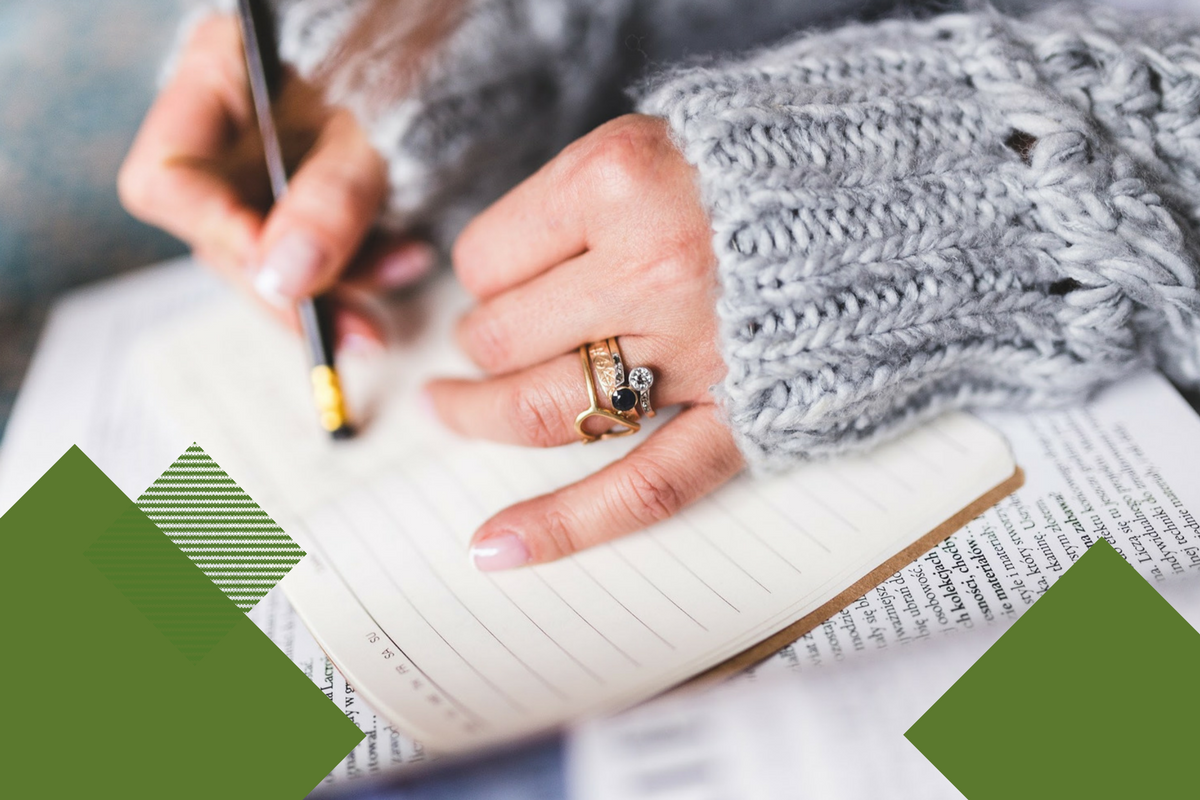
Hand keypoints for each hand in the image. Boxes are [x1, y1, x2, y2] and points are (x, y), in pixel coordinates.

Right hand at [118, 15, 433, 347]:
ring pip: (277, 257)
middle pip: (224, 237)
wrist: (474, 44)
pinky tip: (409, 259)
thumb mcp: (378, 123)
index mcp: (217, 79)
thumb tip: (281, 279)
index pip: (167, 181)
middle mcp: (231, 130)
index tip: (285, 276)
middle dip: (294, 290)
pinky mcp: (313, 195)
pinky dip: (365, 267)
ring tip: (407, 272)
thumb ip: (331, 195)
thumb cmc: (419, 53)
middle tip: (358, 332)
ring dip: (341, 286)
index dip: (219, 236)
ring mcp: (269, 166)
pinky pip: (322, 253)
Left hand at [428, 114, 743, 569]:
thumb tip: (494, 277)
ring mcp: (696, 352)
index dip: (482, 270)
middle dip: (479, 340)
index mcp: (623, 181)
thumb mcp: (659, 136)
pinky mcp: (739, 417)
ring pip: (541, 408)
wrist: (908, 199)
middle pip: (500, 335)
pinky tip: (498, 545)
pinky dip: (562, 526)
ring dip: (481, 414)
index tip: (503, 271)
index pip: (487, 256)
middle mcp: (654, 267)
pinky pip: (639, 487)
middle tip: (482, 336)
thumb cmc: (771, 164)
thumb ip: (575, 201)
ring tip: (450, 408)